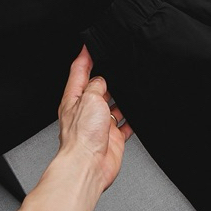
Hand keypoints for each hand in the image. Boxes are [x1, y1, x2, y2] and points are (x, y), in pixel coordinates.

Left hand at [56, 45, 132, 192]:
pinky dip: (131, 119)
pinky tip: (136, 114)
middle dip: (106, 78)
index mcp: (74, 99)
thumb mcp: (89, 99)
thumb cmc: (81, 137)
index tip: (90, 44)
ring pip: (112, 105)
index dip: (85, 57)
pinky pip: (124, 125)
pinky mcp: (112, 138)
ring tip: (129, 90)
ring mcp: (99, 125)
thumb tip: (102, 80)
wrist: (88, 166)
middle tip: (115, 68)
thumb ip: (96, 86)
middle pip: (97, 88)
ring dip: (120, 99)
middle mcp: (86, 111)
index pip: (79, 71)